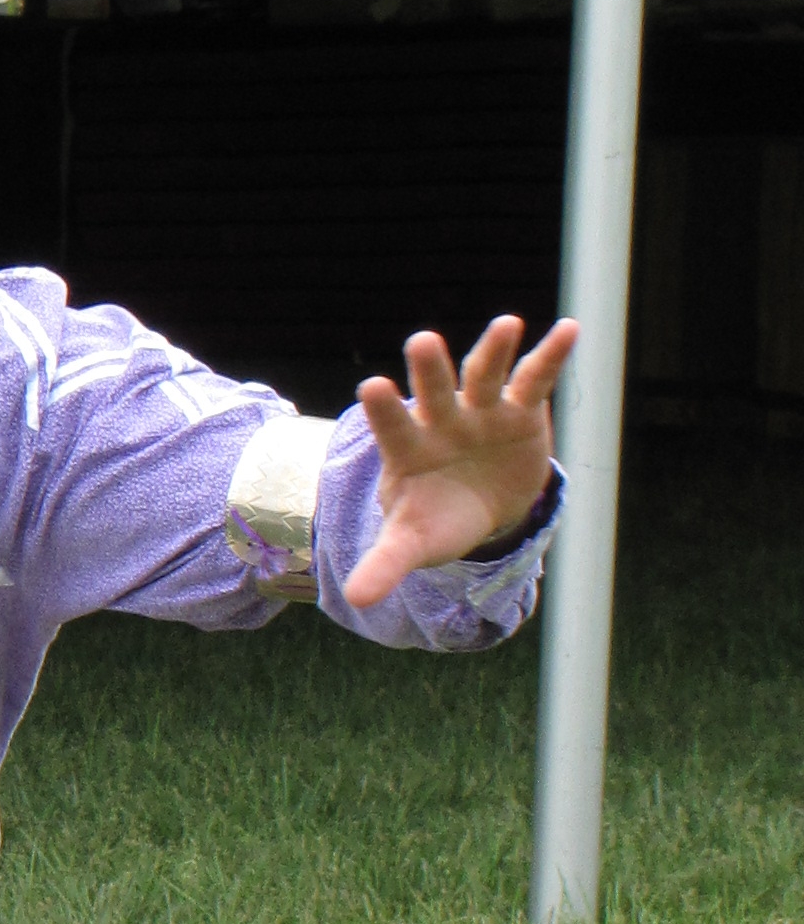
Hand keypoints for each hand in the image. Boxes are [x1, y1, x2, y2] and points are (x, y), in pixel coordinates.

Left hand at [342, 315, 574, 608]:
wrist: (479, 506)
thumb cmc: (437, 518)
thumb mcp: (413, 542)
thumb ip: (385, 563)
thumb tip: (355, 600)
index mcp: (409, 449)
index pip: (392, 427)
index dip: (385, 409)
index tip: (373, 386)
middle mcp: (441, 420)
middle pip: (435, 391)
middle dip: (431, 370)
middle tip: (422, 341)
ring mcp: (481, 410)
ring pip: (484, 374)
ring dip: (493, 349)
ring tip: (507, 323)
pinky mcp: (520, 409)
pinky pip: (535, 378)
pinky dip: (551, 355)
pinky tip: (568, 329)